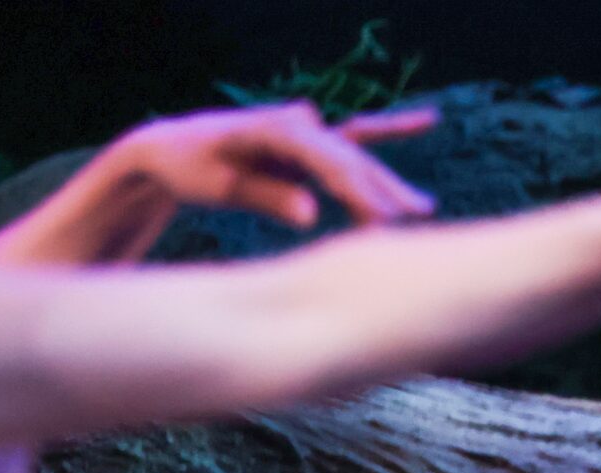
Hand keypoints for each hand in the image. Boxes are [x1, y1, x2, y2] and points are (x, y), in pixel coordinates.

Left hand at [97, 100, 440, 229]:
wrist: (172, 145)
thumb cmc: (190, 166)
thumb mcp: (220, 185)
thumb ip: (267, 196)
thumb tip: (312, 215)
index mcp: (274, 129)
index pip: (325, 162)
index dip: (354, 192)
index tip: (380, 221)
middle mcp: (296, 122)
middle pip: (348, 158)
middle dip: (381, 191)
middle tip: (411, 223)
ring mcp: (304, 128)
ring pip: (356, 156)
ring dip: (388, 184)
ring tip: (424, 211)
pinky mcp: (307, 140)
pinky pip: (354, 137)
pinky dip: (389, 129)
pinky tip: (428, 121)